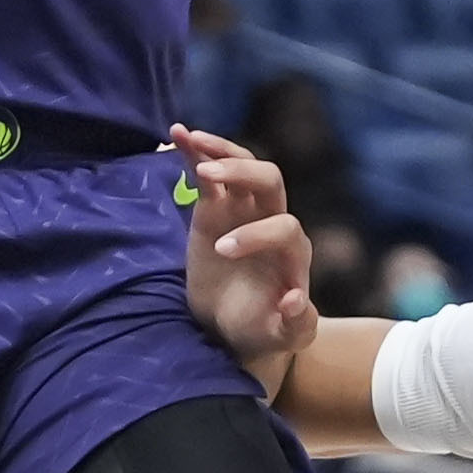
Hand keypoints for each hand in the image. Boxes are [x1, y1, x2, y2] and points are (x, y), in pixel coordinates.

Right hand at [168, 126, 312, 374]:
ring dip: (220, 151)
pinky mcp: (217, 207)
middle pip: (270, 179)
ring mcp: (245, 210)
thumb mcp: (282, 338)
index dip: (256, 234)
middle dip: (242, 173)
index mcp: (293, 252)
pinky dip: (197, 152)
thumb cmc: (264, 330)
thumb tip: (294, 301)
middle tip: (208, 177)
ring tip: (192, 140)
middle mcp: (274, 221)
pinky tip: (177, 134)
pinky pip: (210, 172)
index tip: (222, 252)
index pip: (284, 227)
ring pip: (242, 165)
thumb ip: (295, 325)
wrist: (239, 325)